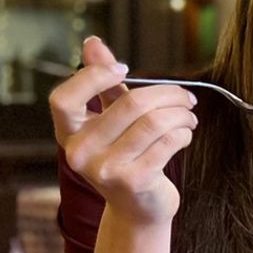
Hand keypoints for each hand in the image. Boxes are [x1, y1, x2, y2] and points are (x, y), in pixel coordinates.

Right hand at [49, 37, 197, 223]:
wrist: (137, 210)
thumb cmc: (124, 156)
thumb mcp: (108, 120)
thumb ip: (101, 83)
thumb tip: (92, 42)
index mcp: (69, 134)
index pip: (63, 99)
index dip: (94, 77)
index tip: (125, 69)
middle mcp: (80, 154)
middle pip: (130, 104)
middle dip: (167, 93)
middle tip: (185, 97)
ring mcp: (105, 170)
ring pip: (154, 122)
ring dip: (181, 113)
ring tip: (189, 115)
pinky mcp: (134, 182)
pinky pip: (168, 142)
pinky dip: (184, 132)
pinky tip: (186, 133)